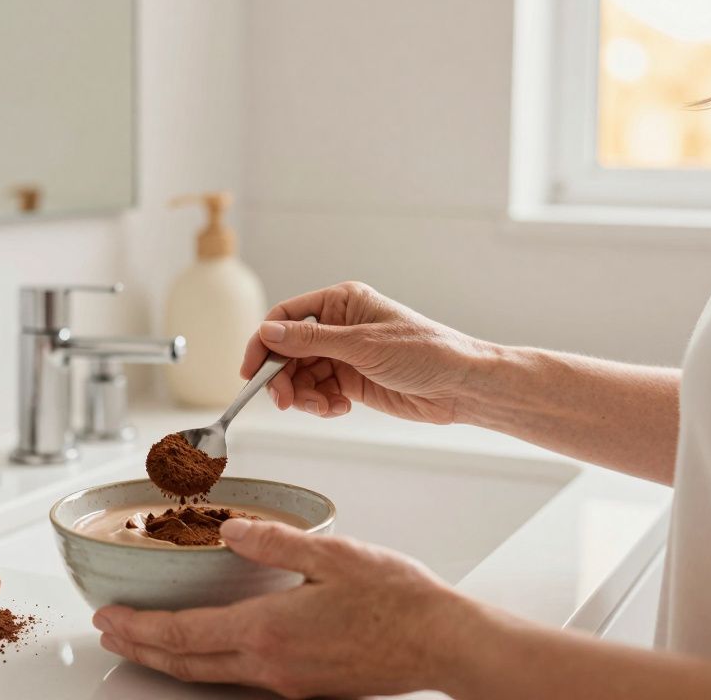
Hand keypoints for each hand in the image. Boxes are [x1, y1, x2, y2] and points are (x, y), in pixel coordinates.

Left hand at [92, 519, 479, 698]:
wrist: (444, 642)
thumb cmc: (399, 600)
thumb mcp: (333, 554)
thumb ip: (274, 542)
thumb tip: (231, 530)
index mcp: (268, 630)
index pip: (183, 634)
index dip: (138, 627)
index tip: (108, 617)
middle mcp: (271, 664)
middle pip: (186, 664)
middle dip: (140, 649)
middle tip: (109, 634)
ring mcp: (289, 680)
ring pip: (211, 675)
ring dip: (170, 659)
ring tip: (143, 643)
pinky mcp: (307, 684)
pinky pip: (242, 678)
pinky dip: (207, 664)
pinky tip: (208, 649)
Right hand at [242, 281, 491, 423]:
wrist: (461, 386)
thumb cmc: (424, 352)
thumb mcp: (362, 345)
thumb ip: (311, 341)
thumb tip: (267, 333)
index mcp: (342, 302)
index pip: (286, 318)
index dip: (263, 343)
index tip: (250, 372)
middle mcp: (339, 326)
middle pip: (288, 351)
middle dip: (283, 377)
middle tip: (284, 402)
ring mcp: (345, 354)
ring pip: (302, 375)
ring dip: (304, 395)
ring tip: (323, 407)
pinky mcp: (353, 380)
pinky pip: (320, 392)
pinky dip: (321, 404)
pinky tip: (340, 408)